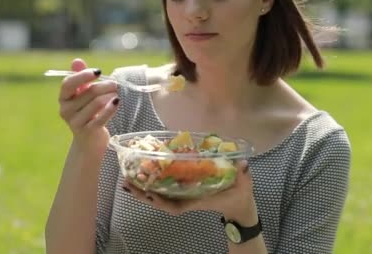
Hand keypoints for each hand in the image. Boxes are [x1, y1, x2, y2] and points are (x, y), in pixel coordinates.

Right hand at [58, 58, 119, 155]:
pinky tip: (117, 102)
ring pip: (97, 103)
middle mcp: (66, 110)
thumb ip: (80, 78)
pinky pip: (102, 117)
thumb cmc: (87, 113)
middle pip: (89, 92)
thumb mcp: (82, 95)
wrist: (89, 140)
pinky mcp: (88, 131)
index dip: (83, 75)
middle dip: (105, 86)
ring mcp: (76, 122)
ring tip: (116, 94)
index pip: (68, 83)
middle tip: (115, 84)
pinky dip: (111, 108)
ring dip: (110, 96)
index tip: (99, 72)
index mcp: (63, 98)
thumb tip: (77, 60)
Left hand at [123, 160, 257, 224]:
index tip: (149, 194)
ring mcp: (186, 196)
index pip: (176, 207)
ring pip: (160, 197)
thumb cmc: (240, 196)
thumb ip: (243, 175)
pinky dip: (153, 185)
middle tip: (127, 183)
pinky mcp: (186, 191)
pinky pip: (165, 191)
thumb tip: (243, 164)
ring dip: (143, 191)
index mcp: (199, 200)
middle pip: (161, 202)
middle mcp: (188, 199)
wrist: (241, 206)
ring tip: (128, 181)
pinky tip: (143, 177)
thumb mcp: (244, 185)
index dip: (161, 202)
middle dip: (144, 195)